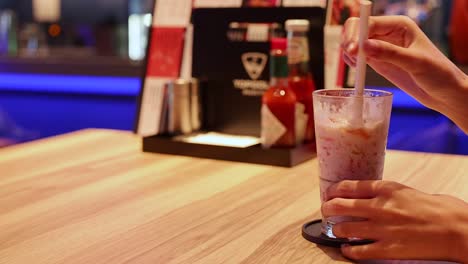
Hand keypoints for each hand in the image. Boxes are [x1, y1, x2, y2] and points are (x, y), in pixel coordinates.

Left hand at [322, 180, 467, 261]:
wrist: (458, 230)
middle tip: (326, 211)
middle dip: (328, 208)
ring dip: (336, 230)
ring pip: (344, 228)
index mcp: (386, 189)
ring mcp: (381, 229)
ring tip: (336, 231)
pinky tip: (347, 249)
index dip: (334, 190)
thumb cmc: (441, 209)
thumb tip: (378, 198)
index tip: (329, 193)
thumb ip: (390, 195)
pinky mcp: (387, 249)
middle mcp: (379, 207)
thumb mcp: (410, 192)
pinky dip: (348, 250)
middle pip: (340, 205)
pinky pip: (358, 250)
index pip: (349, 186)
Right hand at [342, 16, 467, 132]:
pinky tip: (356, 67)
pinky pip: (358, 56)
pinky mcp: (378, 61)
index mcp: (399, 26)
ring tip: (356, 64)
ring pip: (355, 43)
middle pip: (358, 29)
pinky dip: (352, 61)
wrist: (445, 93)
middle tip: (351, 56)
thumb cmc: (439, 74)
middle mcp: (388, 33)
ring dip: (350, 51)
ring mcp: (381, 48)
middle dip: (350, 41)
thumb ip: (390, 53)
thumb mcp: (416, 63)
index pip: (369, 23)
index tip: (352, 50)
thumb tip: (364, 46)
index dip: (357, 34)